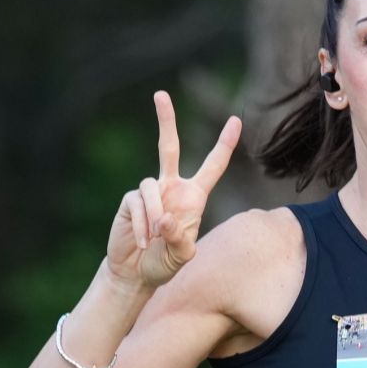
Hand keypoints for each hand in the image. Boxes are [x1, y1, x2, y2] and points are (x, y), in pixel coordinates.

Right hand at [108, 89, 242, 289]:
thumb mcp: (181, 257)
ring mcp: (150, 192)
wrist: (135, 273)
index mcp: (193, 197)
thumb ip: (181, 240)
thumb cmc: (164, 264)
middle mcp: (171, 188)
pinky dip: (142, 225)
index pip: (212, 166)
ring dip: (154, 217)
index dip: (224, 144)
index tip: (236, 120)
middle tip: (160, 94)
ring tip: (154, 241)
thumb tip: (166, 219)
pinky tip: (142, 243)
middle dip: (165, 120)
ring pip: (152, 188)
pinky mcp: (130, 200)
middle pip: (169, 147)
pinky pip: (137, 204)